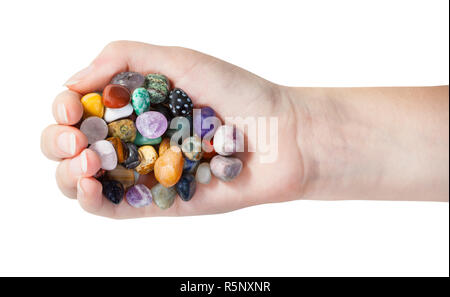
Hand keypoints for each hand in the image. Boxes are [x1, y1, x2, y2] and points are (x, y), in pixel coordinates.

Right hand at [40, 41, 303, 218]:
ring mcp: (144, 173)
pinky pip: (112, 209)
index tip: (70, 107)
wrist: (281, 136)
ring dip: (68, 172)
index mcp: (135, 107)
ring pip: (83, 181)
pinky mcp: (158, 203)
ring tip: (86, 159)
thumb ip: (123, 59)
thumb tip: (71, 82)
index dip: (63, 109)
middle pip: (73, 147)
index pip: (79, 111)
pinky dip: (91, 200)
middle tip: (76, 137)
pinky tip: (90, 184)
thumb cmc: (238, 94)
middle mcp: (134, 140)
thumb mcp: (180, 61)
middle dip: (58, 141)